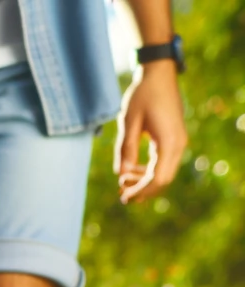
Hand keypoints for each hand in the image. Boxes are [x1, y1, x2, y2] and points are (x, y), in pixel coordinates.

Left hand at [114, 62, 188, 203]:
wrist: (158, 74)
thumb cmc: (142, 95)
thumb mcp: (128, 122)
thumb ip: (126, 148)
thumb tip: (122, 173)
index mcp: (168, 142)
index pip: (157, 178)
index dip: (140, 191)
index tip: (124, 197)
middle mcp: (178, 144)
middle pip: (163, 180)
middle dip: (143, 191)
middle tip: (122, 196)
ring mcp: (178, 141)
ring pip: (164, 173)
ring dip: (144, 182)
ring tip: (123, 182)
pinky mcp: (173, 139)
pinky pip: (163, 163)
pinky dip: (148, 171)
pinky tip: (131, 171)